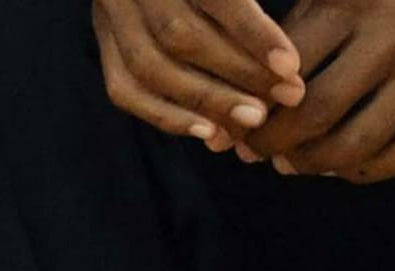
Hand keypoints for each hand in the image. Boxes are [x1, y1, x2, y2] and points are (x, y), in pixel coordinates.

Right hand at [93, 0, 306, 140]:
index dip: (253, 33)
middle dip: (238, 73)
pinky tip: (207, 133)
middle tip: (285, 98)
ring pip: (151, 66)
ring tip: (253, 121)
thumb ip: (246, 1)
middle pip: (180, 35)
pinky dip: (166, 116)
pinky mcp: (103, 39)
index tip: (291, 66)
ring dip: (206, 102)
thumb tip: (288, 57)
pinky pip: (124, 89)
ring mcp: (110, 10)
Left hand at [244, 0, 394, 180]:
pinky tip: (343, 166)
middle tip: (253, 152)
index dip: (253, 99)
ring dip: (314, 165)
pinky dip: (365, 171)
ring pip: (357, 146)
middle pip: (316, 113)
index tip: (237, 117)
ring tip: (292, 164)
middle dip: (274, 142)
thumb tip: (250, 74)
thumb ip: (307, 15)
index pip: (287, 65)